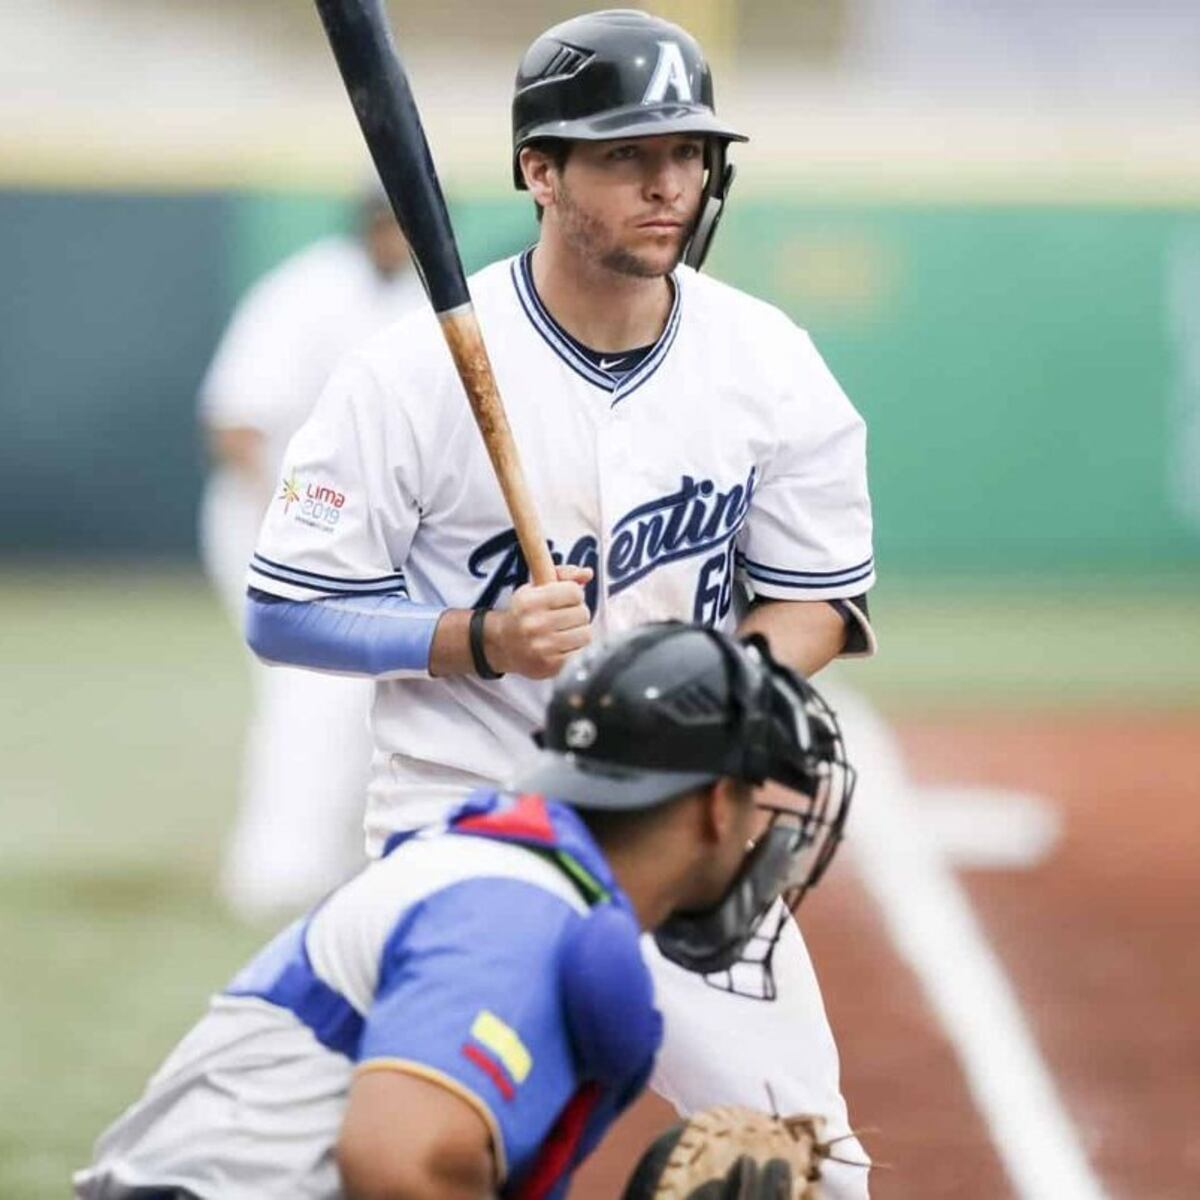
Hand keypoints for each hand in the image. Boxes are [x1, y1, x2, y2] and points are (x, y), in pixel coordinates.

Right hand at [485, 565, 592, 679]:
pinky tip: (561, 645)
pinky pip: (580, 652)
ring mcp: (542, 647)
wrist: (503, 645)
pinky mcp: (550, 665)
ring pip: (585, 633)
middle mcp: (534, 624)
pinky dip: (574, 648)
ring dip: (579, 631)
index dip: (574, 594)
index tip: (565, 599)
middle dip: (577, 613)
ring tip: (565, 631)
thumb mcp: (535, 588)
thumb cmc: (524, 613)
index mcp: (529, 601)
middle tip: (565, 616)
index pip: (574, 592)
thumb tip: (587, 573)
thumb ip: (562, 575)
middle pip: (582, 613)